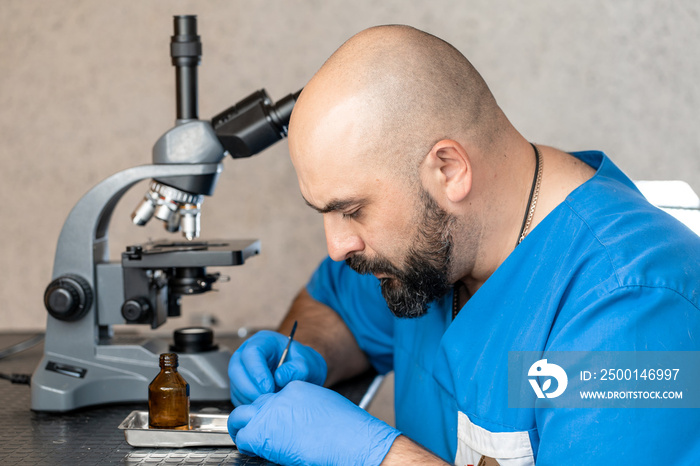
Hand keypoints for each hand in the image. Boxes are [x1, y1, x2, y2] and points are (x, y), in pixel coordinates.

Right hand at [228, 330, 326, 405]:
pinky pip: (237, 396)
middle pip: (236, 368)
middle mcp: (247, 353)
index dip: (257, 371)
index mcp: (263, 341)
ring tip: (268, 404)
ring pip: (235, 384)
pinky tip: (263, 406)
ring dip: (249, 397)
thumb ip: (298, 369)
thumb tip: (280, 377)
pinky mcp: (239, 385)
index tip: (269, 388)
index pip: (252, 353)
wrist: (300, 375)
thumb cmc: (302, 366)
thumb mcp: (307, 364)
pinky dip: (248, 403)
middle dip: (249, 387)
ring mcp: (241, 369)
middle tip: (266, 400)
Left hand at [228, 381, 400, 465]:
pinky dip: (246, 445)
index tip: (274, 424)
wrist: (352, 439)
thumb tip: (295, 422)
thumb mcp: (324, 406)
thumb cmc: (347, 429)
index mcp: (296, 388)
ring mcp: (270, 412)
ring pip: (240, 416)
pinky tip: (255, 451)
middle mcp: (280, 397)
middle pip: (253, 402)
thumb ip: (304, 409)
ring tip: (249, 441)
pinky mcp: (263, 431)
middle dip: (250, 417)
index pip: (272, 397)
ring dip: (242, 429)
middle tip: (253, 431)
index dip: (271, 413)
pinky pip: (244, 437)